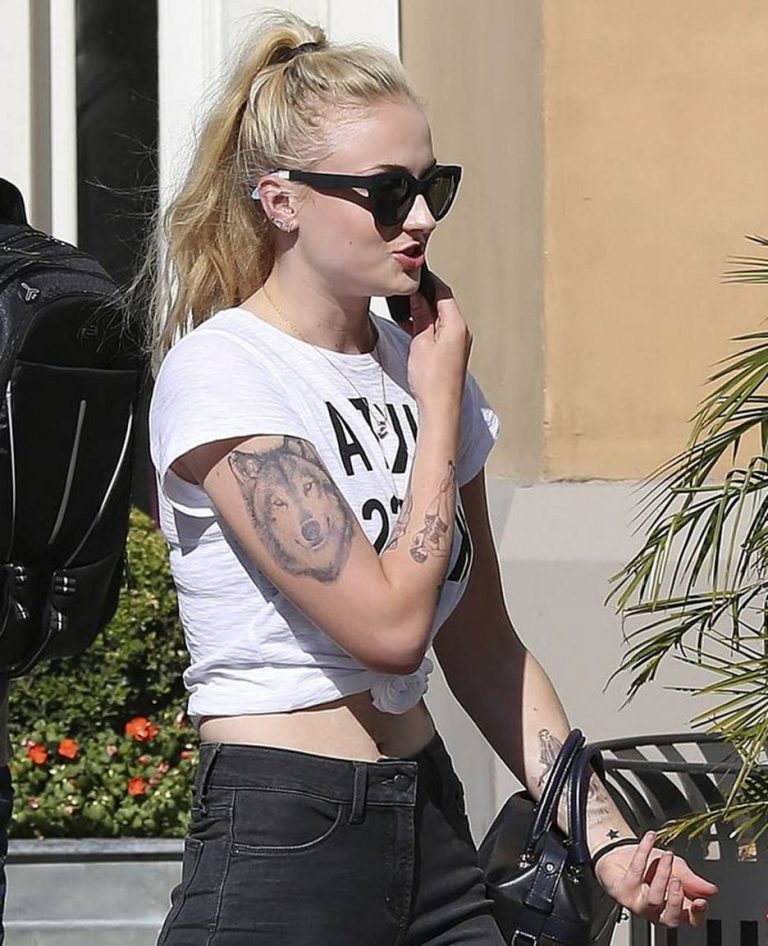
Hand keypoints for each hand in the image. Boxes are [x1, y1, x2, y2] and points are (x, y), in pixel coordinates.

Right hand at [404, 273, 471, 411]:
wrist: (440, 406)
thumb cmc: (432, 379)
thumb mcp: (420, 341)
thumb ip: (420, 316)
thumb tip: (417, 297)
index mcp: (456, 325)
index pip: (444, 292)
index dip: (429, 281)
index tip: (416, 274)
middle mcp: (461, 331)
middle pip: (444, 303)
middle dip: (425, 295)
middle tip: (407, 289)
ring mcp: (458, 342)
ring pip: (441, 317)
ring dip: (425, 311)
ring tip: (406, 308)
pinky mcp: (452, 352)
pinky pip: (440, 331)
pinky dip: (427, 325)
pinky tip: (412, 327)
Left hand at [593, 831, 717, 927]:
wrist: (621, 852)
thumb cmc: (650, 865)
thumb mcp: (677, 869)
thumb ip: (693, 881)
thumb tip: (712, 890)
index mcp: (673, 908)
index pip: (691, 920)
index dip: (698, 914)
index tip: (702, 901)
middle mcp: (655, 911)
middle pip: (670, 918)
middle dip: (676, 900)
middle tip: (678, 880)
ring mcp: (637, 903)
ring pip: (652, 899)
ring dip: (662, 875)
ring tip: (667, 857)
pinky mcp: (621, 891)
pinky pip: (635, 872)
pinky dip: (644, 851)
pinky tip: (651, 838)